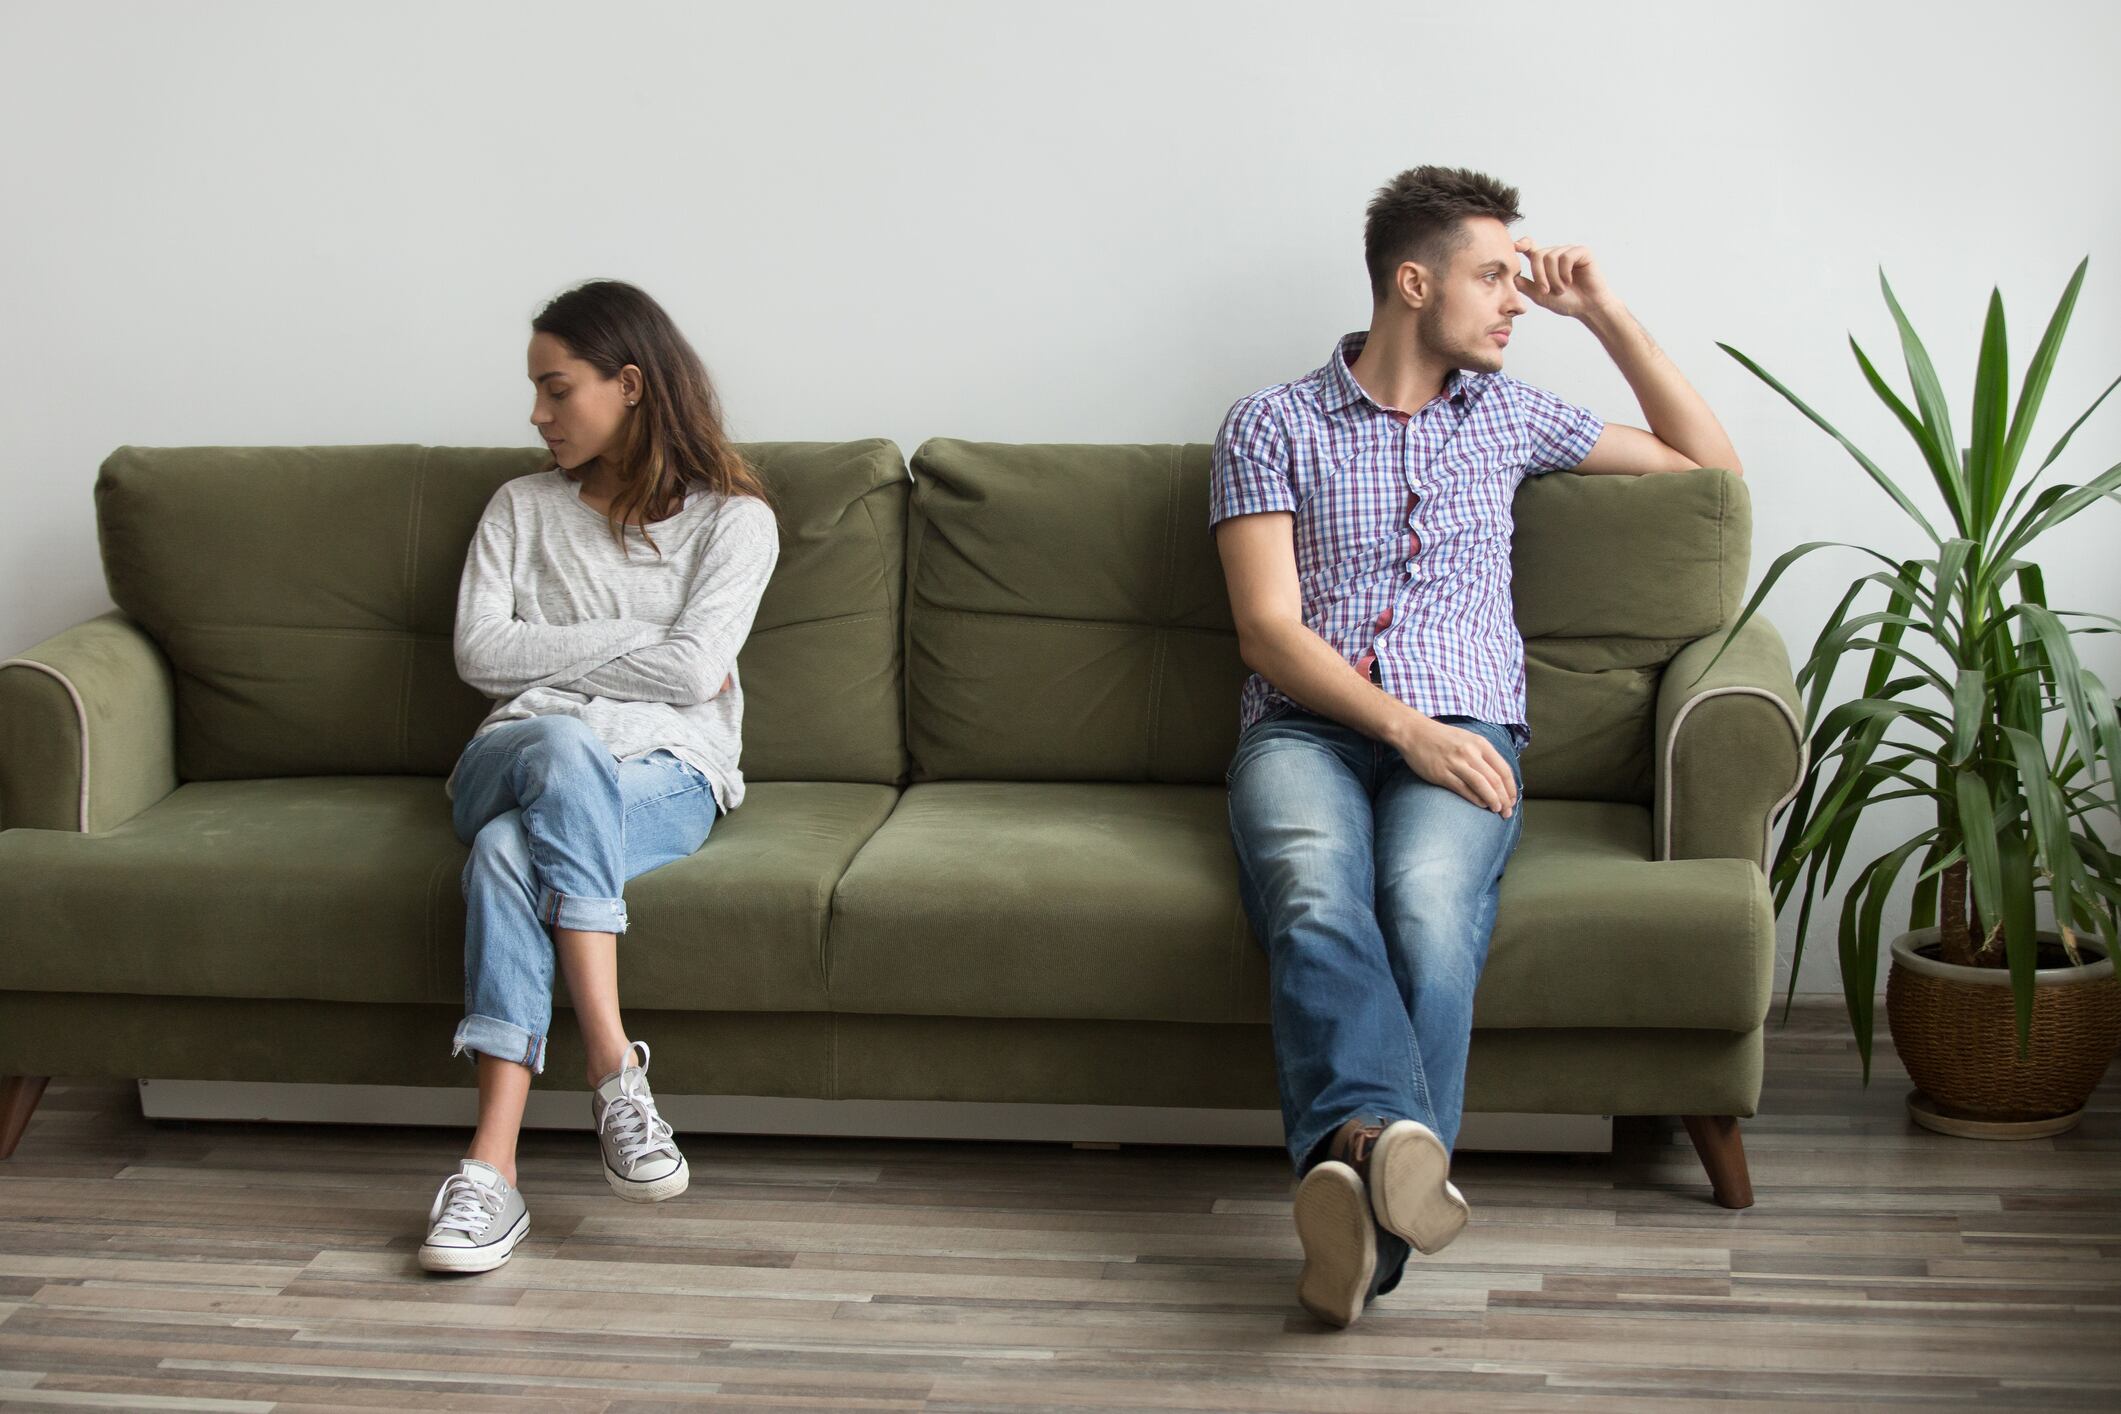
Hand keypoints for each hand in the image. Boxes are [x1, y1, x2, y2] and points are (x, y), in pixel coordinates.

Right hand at [1398, 717, 1518, 817]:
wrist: (1414, 732)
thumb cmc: (1442, 738)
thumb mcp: (1468, 739)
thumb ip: (1483, 755)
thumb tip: (1499, 777)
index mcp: (1480, 744)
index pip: (1504, 769)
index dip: (1511, 788)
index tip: (1513, 800)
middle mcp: (1470, 752)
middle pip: (1495, 780)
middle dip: (1505, 799)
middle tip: (1507, 811)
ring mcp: (1455, 763)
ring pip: (1482, 785)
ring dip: (1493, 801)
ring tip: (1498, 811)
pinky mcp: (1442, 773)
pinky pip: (1463, 789)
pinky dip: (1475, 799)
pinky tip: (1482, 805)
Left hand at [1513, 237, 1615, 321]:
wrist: (1587, 307)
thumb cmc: (1566, 302)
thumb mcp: (1540, 296)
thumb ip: (1526, 286)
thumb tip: (1512, 276)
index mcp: (1544, 262)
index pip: (1531, 247)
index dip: (1523, 244)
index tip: (1515, 246)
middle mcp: (1556, 254)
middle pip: (1538, 255)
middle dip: (1539, 275)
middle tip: (1545, 291)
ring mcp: (1569, 251)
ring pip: (1551, 257)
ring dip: (1554, 278)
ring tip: (1561, 289)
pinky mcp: (1582, 252)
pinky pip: (1566, 257)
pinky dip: (1565, 272)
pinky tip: (1570, 281)